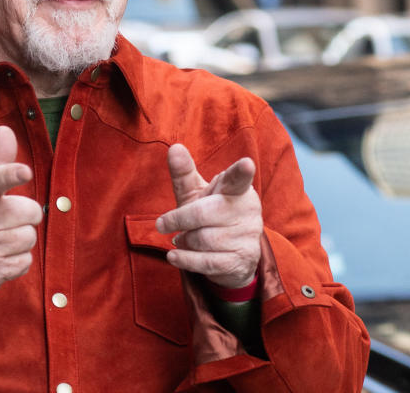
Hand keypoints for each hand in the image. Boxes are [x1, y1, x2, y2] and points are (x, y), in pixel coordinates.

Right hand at [0, 125, 41, 301]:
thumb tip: (6, 130)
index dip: (10, 175)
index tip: (25, 171)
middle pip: (29, 211)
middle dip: (26, 216)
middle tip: (7, 221)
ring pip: (29, 237)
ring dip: (22, 240)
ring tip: (1, 240)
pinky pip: (26, 261)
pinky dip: (18, 261)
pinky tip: (1, 257)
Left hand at [155, 144, 261, 288]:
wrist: (230, 254)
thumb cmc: (209, 214)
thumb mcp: (196, 193)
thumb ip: (184, 173)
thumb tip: (174, 147)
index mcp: (237, 189)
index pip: (238, 179)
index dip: (241, 172)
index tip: (246, 164)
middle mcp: (248, 210)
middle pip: (203, 214)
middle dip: (178, 220)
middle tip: (161, 224)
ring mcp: (248, 236)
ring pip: (203, 239)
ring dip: (184, 240)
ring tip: (181, 239)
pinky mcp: (242, 260)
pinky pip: (207, 262)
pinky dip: (185, 260)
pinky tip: (175, 256)